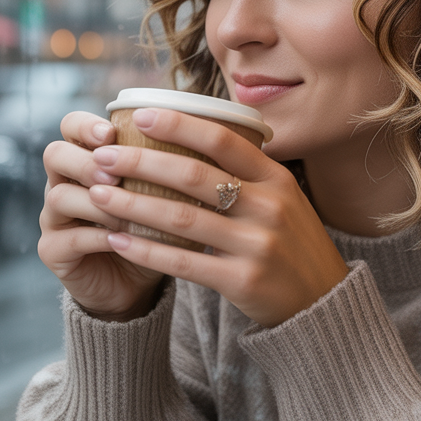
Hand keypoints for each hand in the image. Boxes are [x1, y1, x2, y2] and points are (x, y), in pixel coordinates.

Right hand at [38, 111, 163, 320]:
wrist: (136, 282)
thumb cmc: (154, 229)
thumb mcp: (165, 194)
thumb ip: (171, 167)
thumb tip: (212, 136)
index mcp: (87, 159)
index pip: (71, 126)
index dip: (86, 125)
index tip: (112, 133)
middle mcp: (64, 183)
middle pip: (55, 155)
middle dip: (87, 162)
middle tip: (114, 176)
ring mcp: (54, 218)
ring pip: (59, 196)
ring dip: (96, 202)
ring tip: (125, 212)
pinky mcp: (54, 252)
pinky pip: (69, 238)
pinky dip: (98, 237)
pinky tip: (122, 239)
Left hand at [87, 108, 348, 326]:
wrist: (322, 303)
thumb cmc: (290, 244)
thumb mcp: (284, 199)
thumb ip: (247, 174)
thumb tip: (193, 137)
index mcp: (277, 179)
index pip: (223, 140)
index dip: (179, 125)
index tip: (139, 116)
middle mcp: (269, 207)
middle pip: (194, 176)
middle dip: (140, 163)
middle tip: (102, 157)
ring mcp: (257, 245)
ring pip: (181, 219)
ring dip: (132, 205)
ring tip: (97, 194)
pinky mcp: (243, 281)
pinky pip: (183, 262)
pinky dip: (145, 250)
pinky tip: (117, 240)